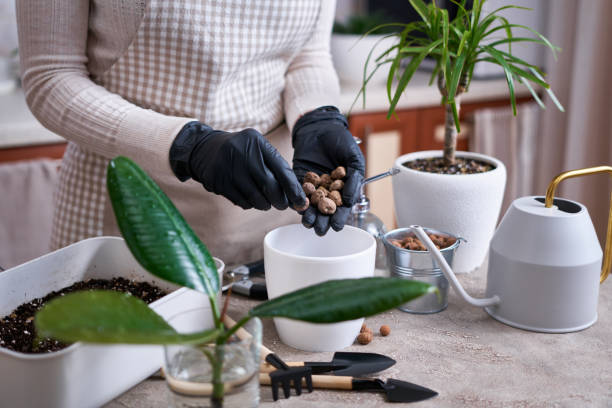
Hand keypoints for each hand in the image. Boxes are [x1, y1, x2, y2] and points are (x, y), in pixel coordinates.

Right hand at [170, 122, 306, 209]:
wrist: (204, 149)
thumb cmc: (240, 151)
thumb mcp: (257, 148)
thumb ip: (275, 166)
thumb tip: (296, 194)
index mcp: (257, 142)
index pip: (282, 170)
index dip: (294, 189)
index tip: (302, 203)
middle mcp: (243, 153)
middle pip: (270, 186)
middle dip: (280, 200)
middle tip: (282, 205)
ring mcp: (229, 168)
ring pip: (256, 197)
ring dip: (265, 204)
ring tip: (266, 202)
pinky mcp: (219, 182)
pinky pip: (242, 202)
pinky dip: (250, 204)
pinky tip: (250, 198)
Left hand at [292, 106, 364, 234]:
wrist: (320, 127)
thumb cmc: (340, 141)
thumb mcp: (354, 158)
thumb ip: (354, 178)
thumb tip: (349, 201)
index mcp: (343, 188)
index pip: (342, 207)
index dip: (340, 218)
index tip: (337, 227)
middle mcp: (328, 190)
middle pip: (325, 210)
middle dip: (323, 221)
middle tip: (320, 230)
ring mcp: (313, 186)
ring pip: (310, 205)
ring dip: (309, 216)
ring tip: (308, 223)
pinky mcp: (299, 180)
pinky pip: (297, 193)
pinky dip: (296, 201)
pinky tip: (297, 209)